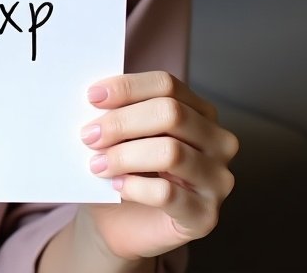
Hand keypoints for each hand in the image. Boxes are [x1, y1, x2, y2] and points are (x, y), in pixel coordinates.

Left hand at [77, 71, 237, 260]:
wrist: (122, 222)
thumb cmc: (125, 168)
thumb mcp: (125, 133)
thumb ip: (120, 110)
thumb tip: (97, 96)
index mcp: (200, 111)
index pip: (167, 85)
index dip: (128, 87)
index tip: (92, 96)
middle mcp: (218, 141)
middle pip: (171, 114)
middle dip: (123, 122)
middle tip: (89, 135)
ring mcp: (217, 179)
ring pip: (171, 152)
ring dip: (124, 156)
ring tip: (96, 163)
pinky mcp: (205, 215)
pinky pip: (168, 193)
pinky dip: (135, 187)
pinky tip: (116, 186)